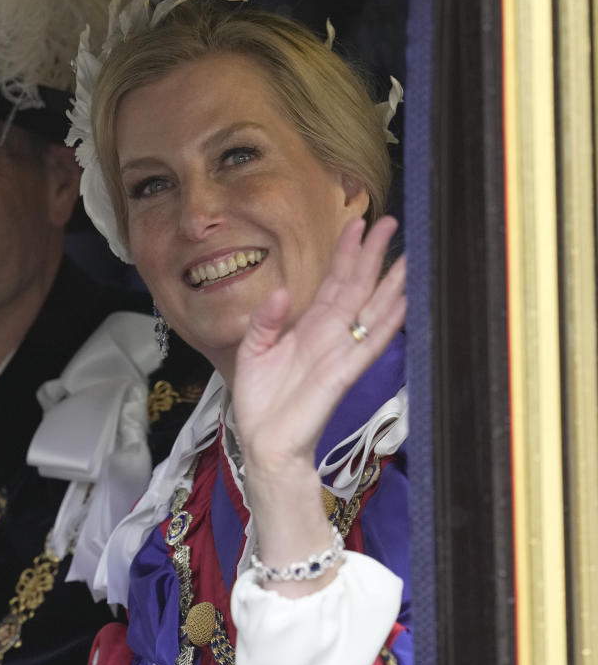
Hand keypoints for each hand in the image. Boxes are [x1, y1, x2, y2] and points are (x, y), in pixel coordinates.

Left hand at [231, 216, 404, 589]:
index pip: (332, 282)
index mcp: (308, 326)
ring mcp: (339, 352)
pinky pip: (368, 343)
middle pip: (356, 288)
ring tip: (410, 257)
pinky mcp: (342, 374)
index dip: (345, 253)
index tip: (357, 223)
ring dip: (390, 284)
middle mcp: (329, 335)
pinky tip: (403, 301)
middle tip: (390, 222)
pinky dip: (386, 322)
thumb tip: (279, 292)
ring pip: (370, 311)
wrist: (263, 441)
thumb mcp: (253, 350)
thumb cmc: (260, 399)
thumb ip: (266, 320)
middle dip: (372, 256)